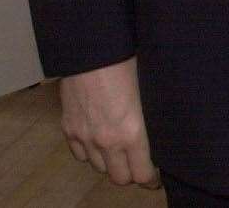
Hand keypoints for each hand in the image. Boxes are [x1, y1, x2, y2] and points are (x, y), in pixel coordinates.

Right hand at [58, 56, 159, 187]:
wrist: (93, 50)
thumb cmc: (128, 64)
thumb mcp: (149, 94)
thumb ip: (150, 121)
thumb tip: (160, 134)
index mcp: (132, 133)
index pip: (141, 175)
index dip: (151, 178)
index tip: (156, 174)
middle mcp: (107, 141)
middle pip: (119, 178)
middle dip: (131, 173)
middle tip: (139, 163)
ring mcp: (85, 136)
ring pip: (99, 167)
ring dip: (110, 162)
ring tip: (119, 150)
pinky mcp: (68, 128)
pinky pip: (79, 154)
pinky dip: (90, 152)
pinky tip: (98, 140)